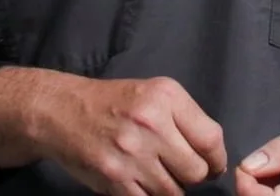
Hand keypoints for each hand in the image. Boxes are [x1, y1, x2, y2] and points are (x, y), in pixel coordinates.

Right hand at [30, 74, 228, 195]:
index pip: (210, 139)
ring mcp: (131, 153)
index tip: (212, 165)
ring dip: (169, 188)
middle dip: (192, 176)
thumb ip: (185, 119)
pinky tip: (141, 182)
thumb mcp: (153, 93)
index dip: (216, 159)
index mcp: (166, 97)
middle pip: (196, 171)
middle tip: (180, 170)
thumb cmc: (113, 103)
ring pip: (173, 192)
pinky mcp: (114, 178)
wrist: (62, 111)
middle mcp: (150, 123)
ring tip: (156, 173)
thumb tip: (214, 156)